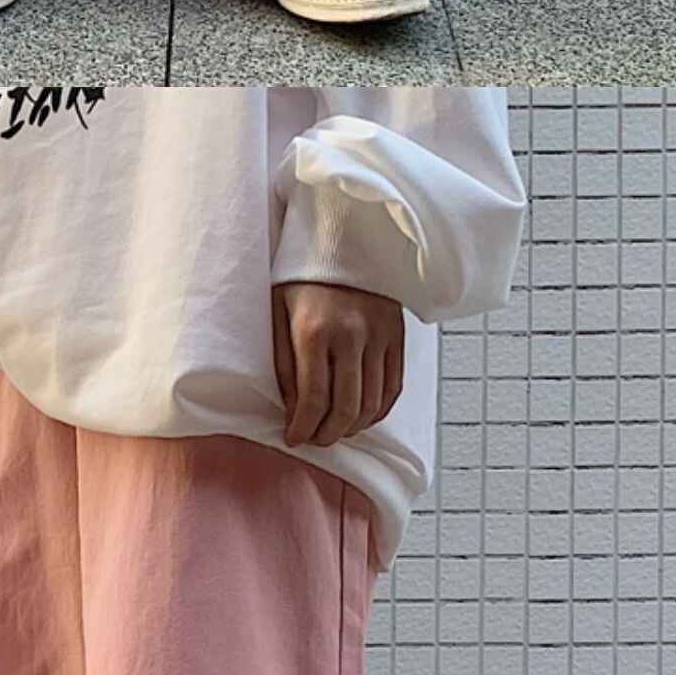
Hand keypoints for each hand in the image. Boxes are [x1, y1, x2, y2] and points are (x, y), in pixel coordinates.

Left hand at [272, 281, 404, 448]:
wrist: (343, 235)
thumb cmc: (303, 274)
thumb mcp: (278, 312)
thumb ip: (284, 363)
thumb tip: (293, 410)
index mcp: (315, 330)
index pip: (313, 399)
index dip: (302, 428)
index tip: (293, 437)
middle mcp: (351, 335)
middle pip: (346, 409)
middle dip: (327, 435)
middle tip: (313, 438)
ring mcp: (379, 336)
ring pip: (372, 404)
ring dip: (352, 427)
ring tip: (334, 429)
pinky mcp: (397, 335)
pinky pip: (392, 387)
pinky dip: (378, 410)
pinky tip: (361, 415)